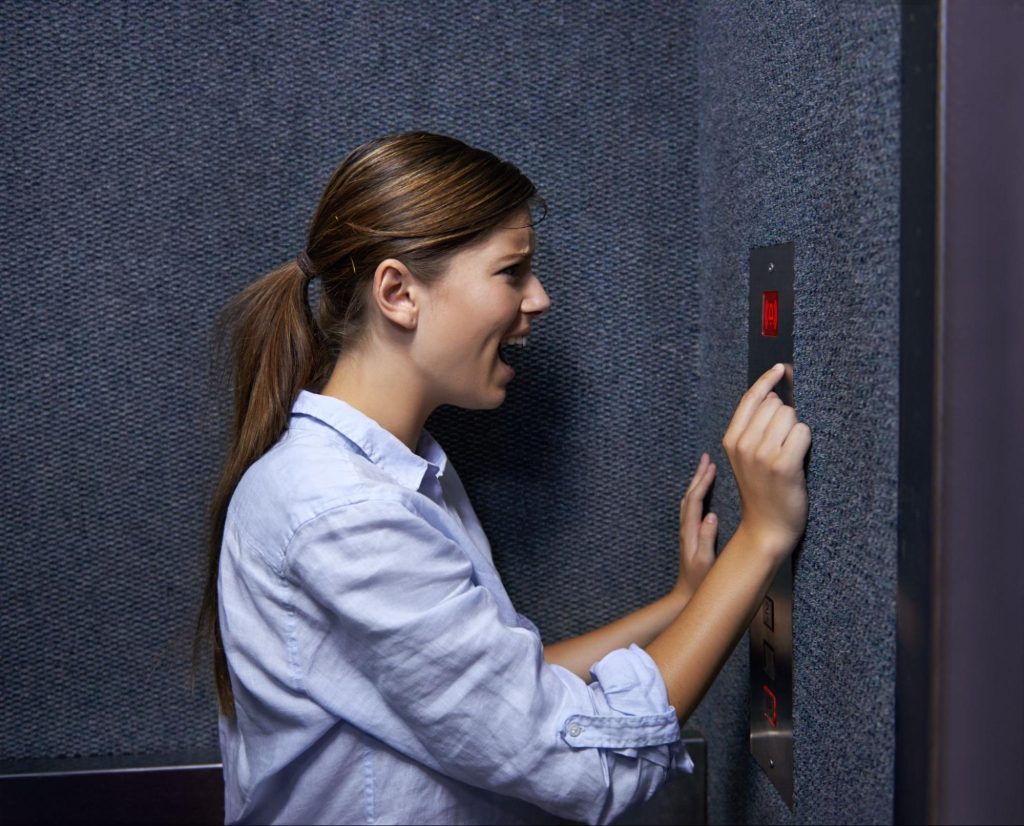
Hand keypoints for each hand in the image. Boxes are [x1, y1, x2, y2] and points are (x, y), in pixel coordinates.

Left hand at [674, 452, 717, 600]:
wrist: (685, 595)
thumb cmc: (699, 581)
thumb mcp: (705, 561)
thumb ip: (707, 538)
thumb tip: (712, 516)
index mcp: (689, 531)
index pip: (694, 500)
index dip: (703, 482)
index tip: (712, 467)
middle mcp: (686, 528)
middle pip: (690, 495)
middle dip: (698, 476)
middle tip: (706, 458)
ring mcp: (687, 531)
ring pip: (690, 500)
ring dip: (697, 483)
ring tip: (706, 468)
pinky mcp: (691, 535)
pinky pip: (693, 508)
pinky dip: (698, 494)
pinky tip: (704, 492)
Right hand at [722, 364, 810, 558]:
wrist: (766, 527)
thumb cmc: (762, 490)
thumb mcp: (745, 457)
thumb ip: (753, 426)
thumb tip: (772, 393)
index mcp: (731, 440)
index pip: (751, 399)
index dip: (767, 380)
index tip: (780, 368)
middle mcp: (743, 445)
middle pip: (775, 405)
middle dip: (785, 417)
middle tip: (783, 444)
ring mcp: (762, 455)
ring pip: (790, 416)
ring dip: (796, 431)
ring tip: (790, 454)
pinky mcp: (783, 465)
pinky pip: (803, 432)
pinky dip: (806, 442)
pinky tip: (799, 458)